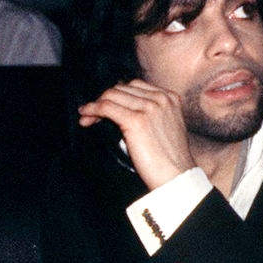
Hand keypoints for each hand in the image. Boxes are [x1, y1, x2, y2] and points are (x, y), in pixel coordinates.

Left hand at [78, 79, 195, 189]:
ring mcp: (149, 108)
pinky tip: (85, 117)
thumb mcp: (163, 128)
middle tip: (91, 114)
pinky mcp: (136, 120)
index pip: (135, 86)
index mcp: (169, 98)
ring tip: (86, 117)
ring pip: (112, 96)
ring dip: (95, 105)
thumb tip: (121, 112)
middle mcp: (161, 98)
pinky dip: (92, 110)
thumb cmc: (168, 159)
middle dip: (104, 99)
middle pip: (122, 88)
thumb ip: (149, 115)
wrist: (176, 176)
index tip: (105, 107)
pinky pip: (106, 107)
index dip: (116, 95)